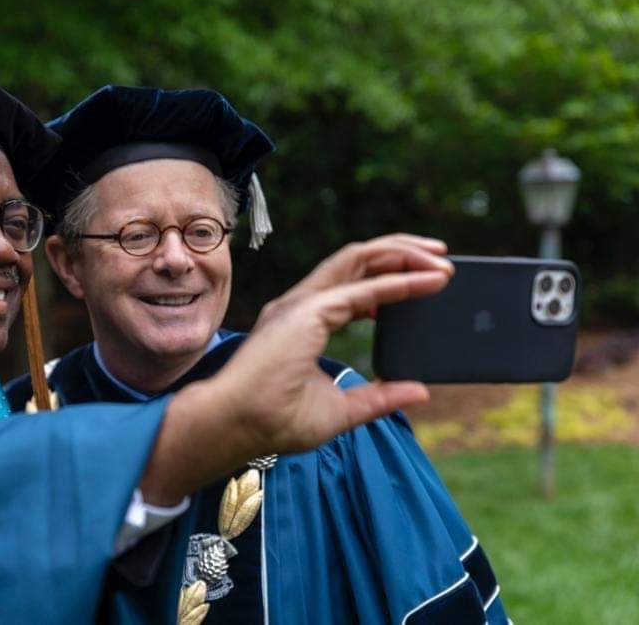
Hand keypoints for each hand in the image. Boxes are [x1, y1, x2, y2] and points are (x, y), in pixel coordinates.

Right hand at [139, 236, 451, 504]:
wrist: (234, 426)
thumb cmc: (271, 421)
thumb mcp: (339, 411)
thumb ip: (376, 397)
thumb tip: (417, 390)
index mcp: (303, 321)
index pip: (352, 283)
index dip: (390, 277)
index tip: (425, 281)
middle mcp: (301, 304)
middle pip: (357, 260)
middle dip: (401, 252)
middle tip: (443, 257)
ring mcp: (301, 304)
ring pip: (359, 258)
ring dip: (403, 255)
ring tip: (441, 260)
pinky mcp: (307, 312)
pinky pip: (363, 289)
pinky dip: (399, 282)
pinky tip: (428, 282)